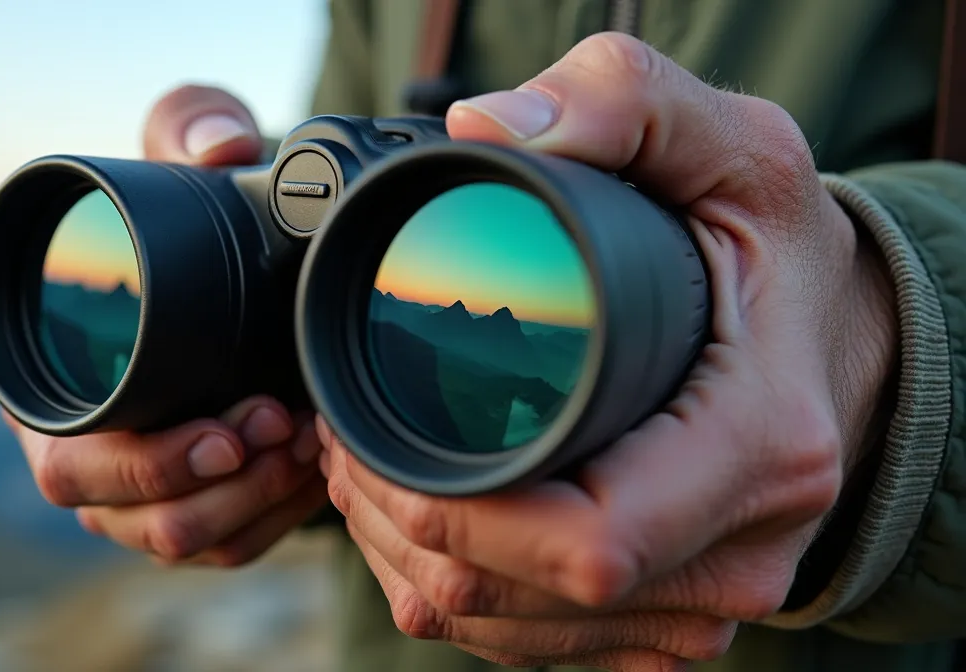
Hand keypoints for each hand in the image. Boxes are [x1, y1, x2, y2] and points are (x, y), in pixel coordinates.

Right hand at [6, 85, 325, 567]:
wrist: (233, 260)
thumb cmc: (186, 212)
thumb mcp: (179, 153)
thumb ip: (188, 124)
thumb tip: (220, 148)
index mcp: (54, 388)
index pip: (68, 465)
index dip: (145, 464)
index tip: (227, 430)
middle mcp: (88, 450)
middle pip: (129, 520)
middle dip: (214, 488)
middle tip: (282, 426)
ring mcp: (141, 486)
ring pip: (185, 542)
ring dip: (254, 502)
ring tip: (309, 442)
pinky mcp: (199, 502)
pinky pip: (231, 543)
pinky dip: (278, 515)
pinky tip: (316, 467)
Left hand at [322, 33, 898, 669]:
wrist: (843, 344)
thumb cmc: (782, 253)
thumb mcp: (735, 147)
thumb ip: (625, 103)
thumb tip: (489, 127)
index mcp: (760, 448)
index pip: (583, 542)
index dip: (451, 510)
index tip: (372, 433)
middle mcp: (736, 553)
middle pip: (519, 597)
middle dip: (401, 526)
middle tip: (343, 439)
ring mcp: (703, 604)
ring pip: (505, 632)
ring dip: (409, 560)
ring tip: (363, 472)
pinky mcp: (666, 624)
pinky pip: (528, 644)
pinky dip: (454, 590)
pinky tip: (422, 520)